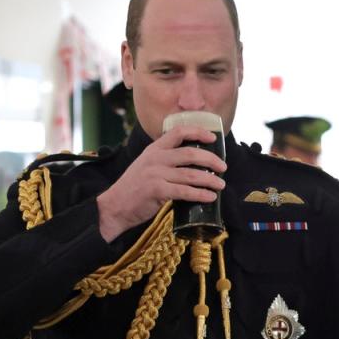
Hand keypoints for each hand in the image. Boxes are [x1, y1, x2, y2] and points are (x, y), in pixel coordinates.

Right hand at [96, 124, 226, 241]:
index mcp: (154, 149)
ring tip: (221, 185)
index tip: (213, 137)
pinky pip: (184, 192)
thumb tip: (194, 164)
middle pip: (190, 153)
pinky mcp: (156, 191)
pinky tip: (210, 197)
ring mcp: (155, 174)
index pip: (178, 131)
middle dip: (211, 159)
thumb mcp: (147, 166)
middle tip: (223, 167)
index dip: (197, 131)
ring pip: (191, 174)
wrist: (114, 206)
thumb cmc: (135, 188)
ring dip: (210, 180)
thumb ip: (165, 161)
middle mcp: (155, 158)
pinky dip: (200, 194)